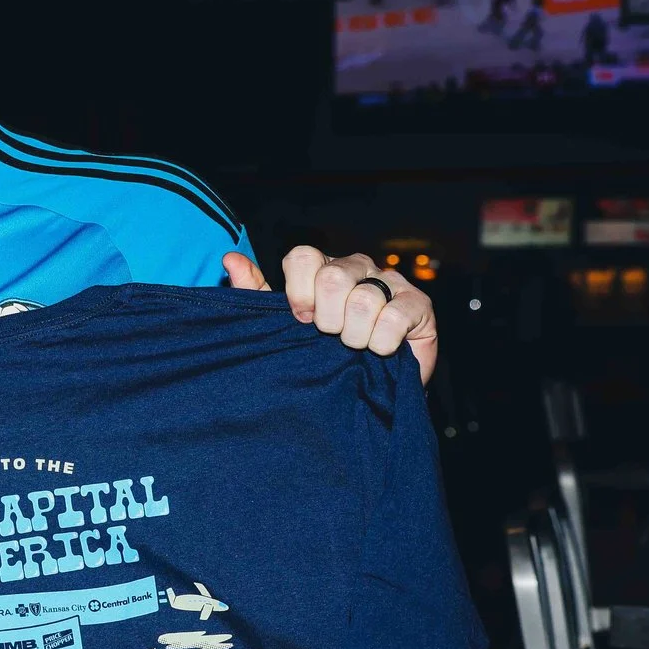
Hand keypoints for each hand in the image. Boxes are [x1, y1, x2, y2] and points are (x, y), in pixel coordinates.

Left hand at [224, 247, 435, 384]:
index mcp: (322, 268)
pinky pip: (394, 317)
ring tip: (355, 347)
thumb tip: (230, 259)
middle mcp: (357, 268)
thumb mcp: (282, 327)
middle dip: (326, 319)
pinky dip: (381, 342)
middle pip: (332, 276)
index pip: (302, 256)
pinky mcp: (419, 304)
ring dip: (354, 336)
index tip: (300, 320)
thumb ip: (255, 295)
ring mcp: (390, 282)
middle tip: (330, 338)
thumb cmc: (321, 355)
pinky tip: (380, 350)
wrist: (366, 392)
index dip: (298, 292)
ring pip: (362, 299)